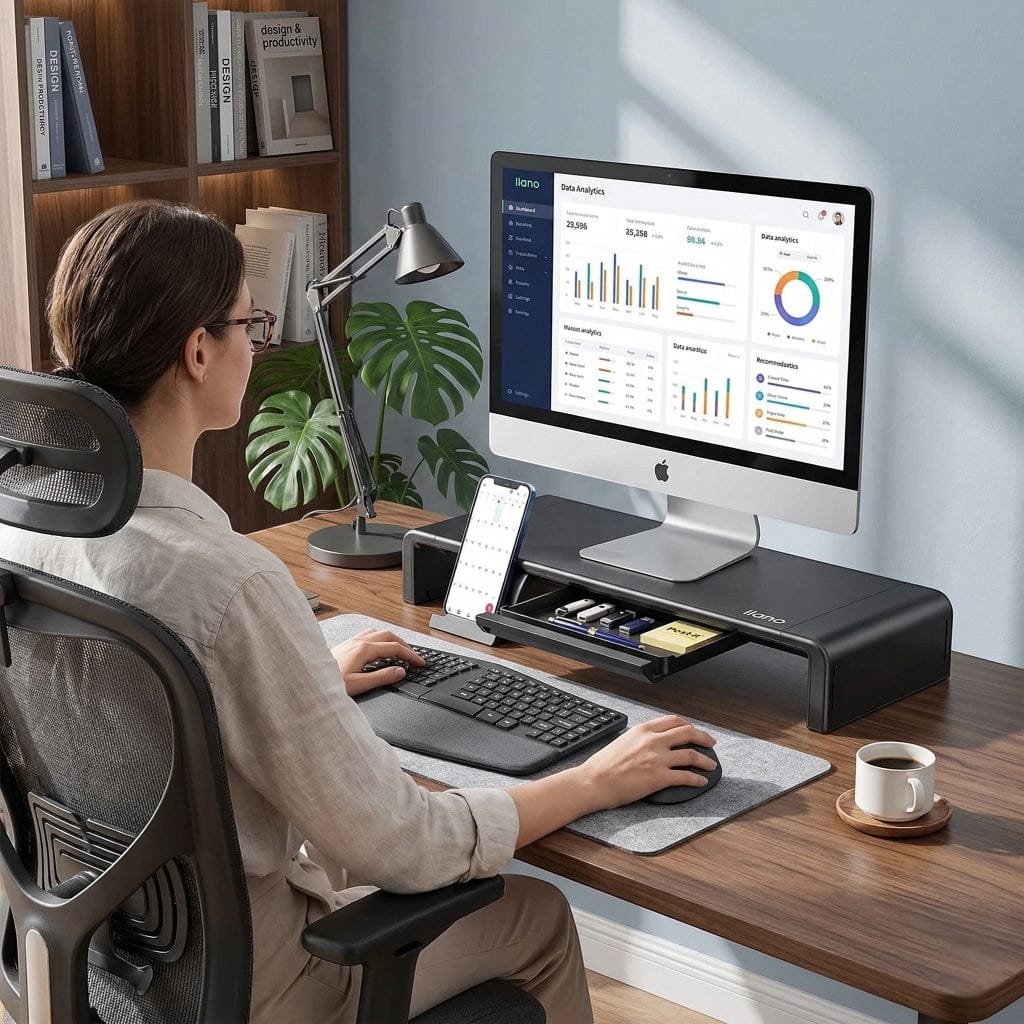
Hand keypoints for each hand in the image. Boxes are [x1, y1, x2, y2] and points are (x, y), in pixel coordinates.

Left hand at [332, 628, 425, 696]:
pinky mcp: (346, 645)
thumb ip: (382, 677)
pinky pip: (368, 634)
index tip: (420, 662)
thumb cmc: (329, 683)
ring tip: (400, 650)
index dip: (411, 655)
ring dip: (392, 639)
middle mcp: (358, 641)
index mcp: (364, 649)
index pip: (394, 648)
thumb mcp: (359, 685)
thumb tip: (400, 671)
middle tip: (414, 657)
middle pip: (389, 635)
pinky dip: (380, 638)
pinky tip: (378, 647)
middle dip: (404, 645)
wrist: (309, 680)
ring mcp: (351, 641)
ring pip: (378, 632)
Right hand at [578, 715, 717, 810]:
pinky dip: (697, 779)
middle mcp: (653, 741)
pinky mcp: (659, 778)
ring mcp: (657, 759)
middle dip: (704, 737)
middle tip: (710, 742)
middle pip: (688, 733)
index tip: (693, 730)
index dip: (688, 725)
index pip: (673, 721)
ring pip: (691, 755)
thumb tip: (653, 742)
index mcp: (643, 730)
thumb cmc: (603, 765)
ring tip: (711, 765)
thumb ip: (641, 738)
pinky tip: (701, 781)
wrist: (594, 781)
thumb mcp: (623, 740)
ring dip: (706, 760)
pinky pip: (686, 777)